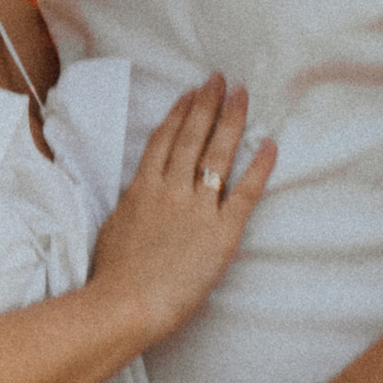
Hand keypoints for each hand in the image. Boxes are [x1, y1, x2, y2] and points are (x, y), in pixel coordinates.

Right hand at [91, 75, 274, 344]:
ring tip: (241, 95)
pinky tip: (270, 145)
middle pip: (192, 136)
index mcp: (142, 188)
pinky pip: (245, 192)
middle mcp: (171, 189)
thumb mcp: (115, 228)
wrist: (126, 303)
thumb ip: (133, 207)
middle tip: (220, 78)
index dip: (179, 113)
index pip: (164, 140)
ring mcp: (197, 208)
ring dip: (231, 121)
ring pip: (218, 154)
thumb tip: (141, 197)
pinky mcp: (221, 232)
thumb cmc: (112, 276)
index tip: (190, 93)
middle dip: (208, 103)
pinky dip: (259, 167)